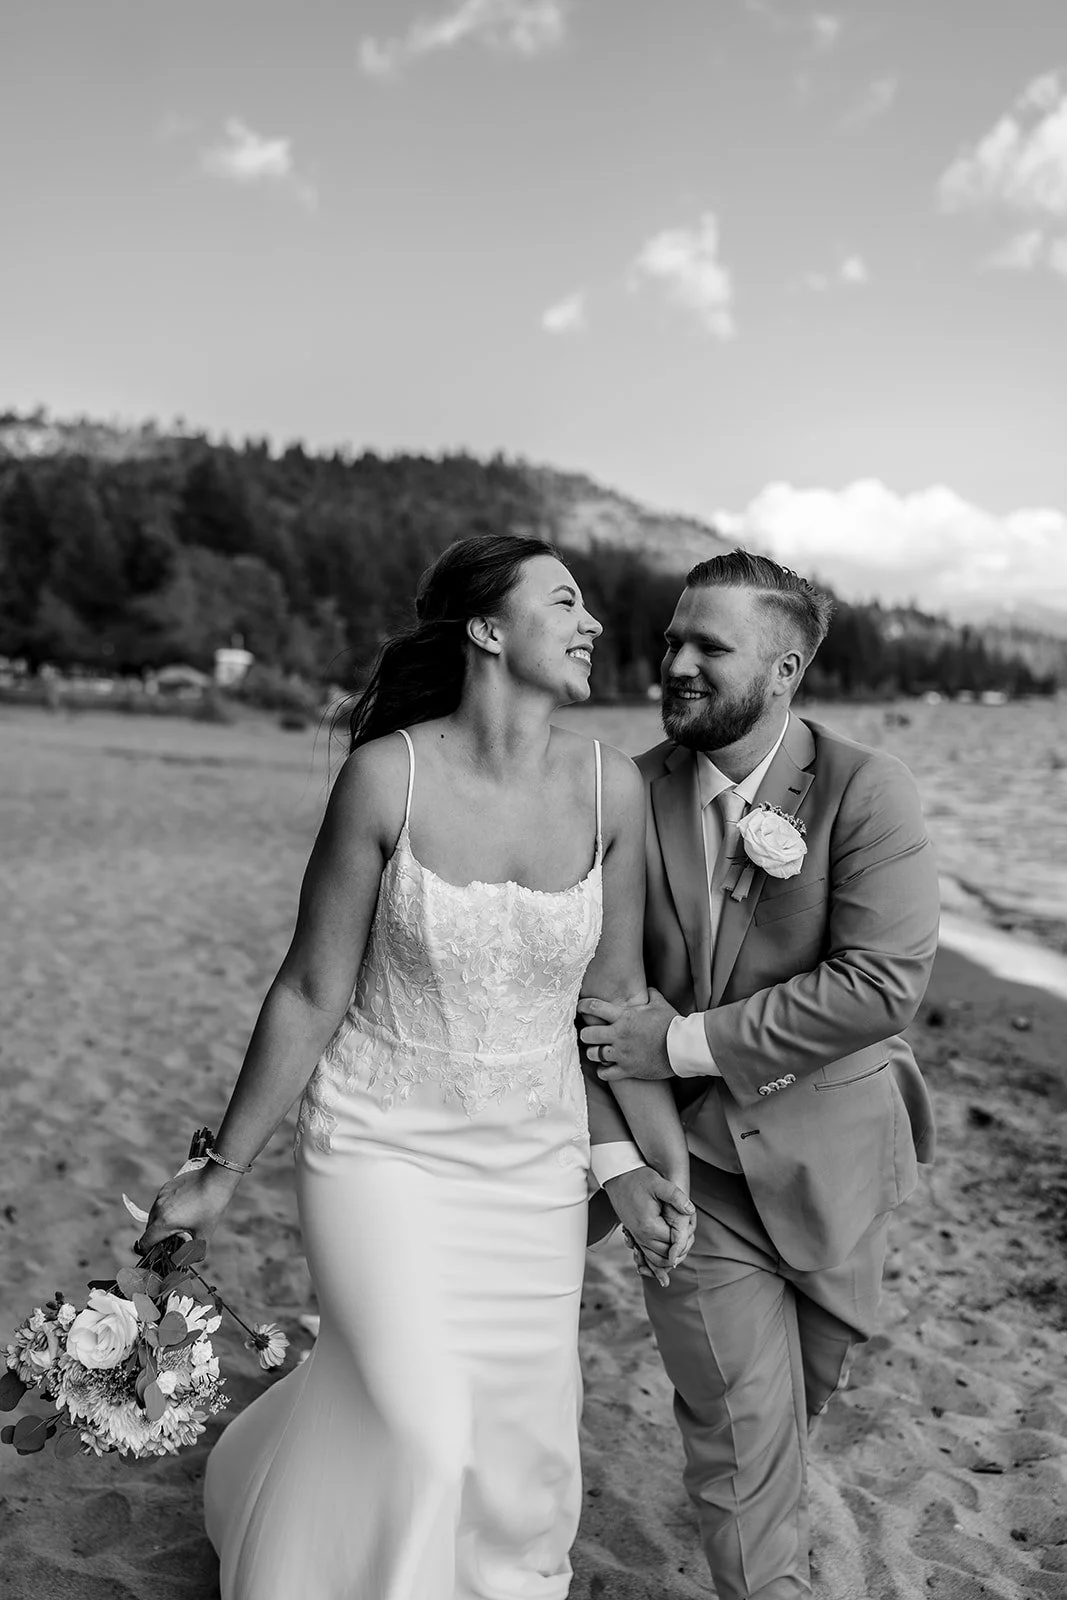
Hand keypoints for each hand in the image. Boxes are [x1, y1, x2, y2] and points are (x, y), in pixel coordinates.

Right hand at [134, 1161, 239, 1256]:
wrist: (216, 1179)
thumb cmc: (210, 1207)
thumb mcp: (205, 1234)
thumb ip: (196, 1252)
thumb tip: (190, 1260)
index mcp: (164, 1222)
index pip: (144, 1243)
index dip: (147, 1252)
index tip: (156, 1254)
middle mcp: (158, 1209)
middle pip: (149, 1230)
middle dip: (158, 1238)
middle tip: (172, 1240)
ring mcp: (160, 1197)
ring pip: (153, 1216)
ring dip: (161, 1223)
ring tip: (180, 1223)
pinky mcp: (165, 1188)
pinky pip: (160, 1204)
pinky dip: (166, 1210)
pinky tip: (183, 1209)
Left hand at [580, 988, 677, 1080]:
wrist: (682, 1048)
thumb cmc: (672, 1024)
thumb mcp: (660, 1004)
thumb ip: (650, 994)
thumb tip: (647, 988)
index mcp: (624, 1017)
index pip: (594, 1007)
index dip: (582, 1006)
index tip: (579, 1007)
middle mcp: (619, 1035)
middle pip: (587, 1035)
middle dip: (585, 1034)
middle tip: (589, 1034)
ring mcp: (622, 1054)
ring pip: (593, 1054)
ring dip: (593, 1052)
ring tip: (597, 1050)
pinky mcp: (628, 1070)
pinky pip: (605, 1073)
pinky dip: (603, 1071)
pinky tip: (606, 1067)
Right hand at [602, 1166, 693, 1287]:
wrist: (618, 1176)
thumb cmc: (638, 1178)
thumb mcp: (659, 1184)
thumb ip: (676, 1197)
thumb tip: (690, 1210)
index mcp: (649, 1226)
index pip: (673, 1243)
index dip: (685, 1238)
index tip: (692, 1228)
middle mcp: (641, 1235)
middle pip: (665, 1255)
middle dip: (680, 1250)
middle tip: (690, 1235)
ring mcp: (636, 1236)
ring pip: (655, 1259)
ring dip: (668, 1258)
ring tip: (680, 1250)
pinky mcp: (634, 1234)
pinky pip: (646, 1254)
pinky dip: (656, 1259)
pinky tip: (665, 1256)